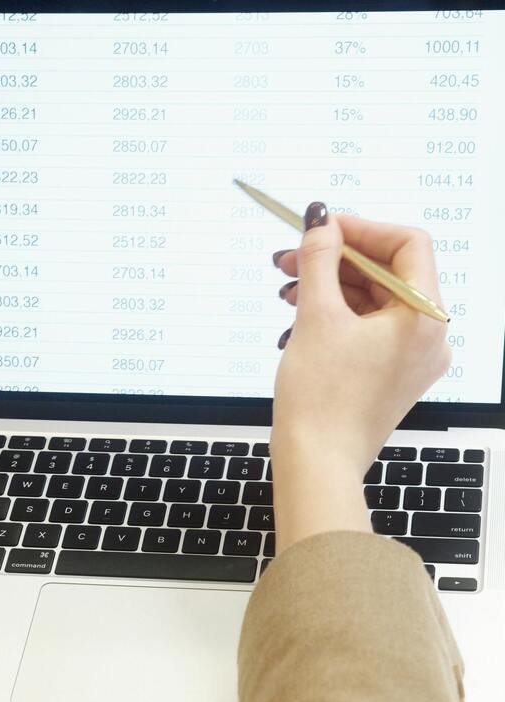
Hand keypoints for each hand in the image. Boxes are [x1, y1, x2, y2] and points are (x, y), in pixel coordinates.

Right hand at [270, 202, 451, 553]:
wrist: (317, 467)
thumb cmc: (322, 403)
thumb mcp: (317, 316)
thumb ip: (320, 257)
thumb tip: (321, 219)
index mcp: (424, 317)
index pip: (408, 244)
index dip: (362, 228)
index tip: (322, 227)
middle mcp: (427, 338)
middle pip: (387, 273)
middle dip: (337, 260)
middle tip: (292, 257)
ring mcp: (410, 360)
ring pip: (373, 301)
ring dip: (329, 288)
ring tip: (288, 291)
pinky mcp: (390, 377)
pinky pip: (368, 330)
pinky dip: (336, 318)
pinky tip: (298, 321)